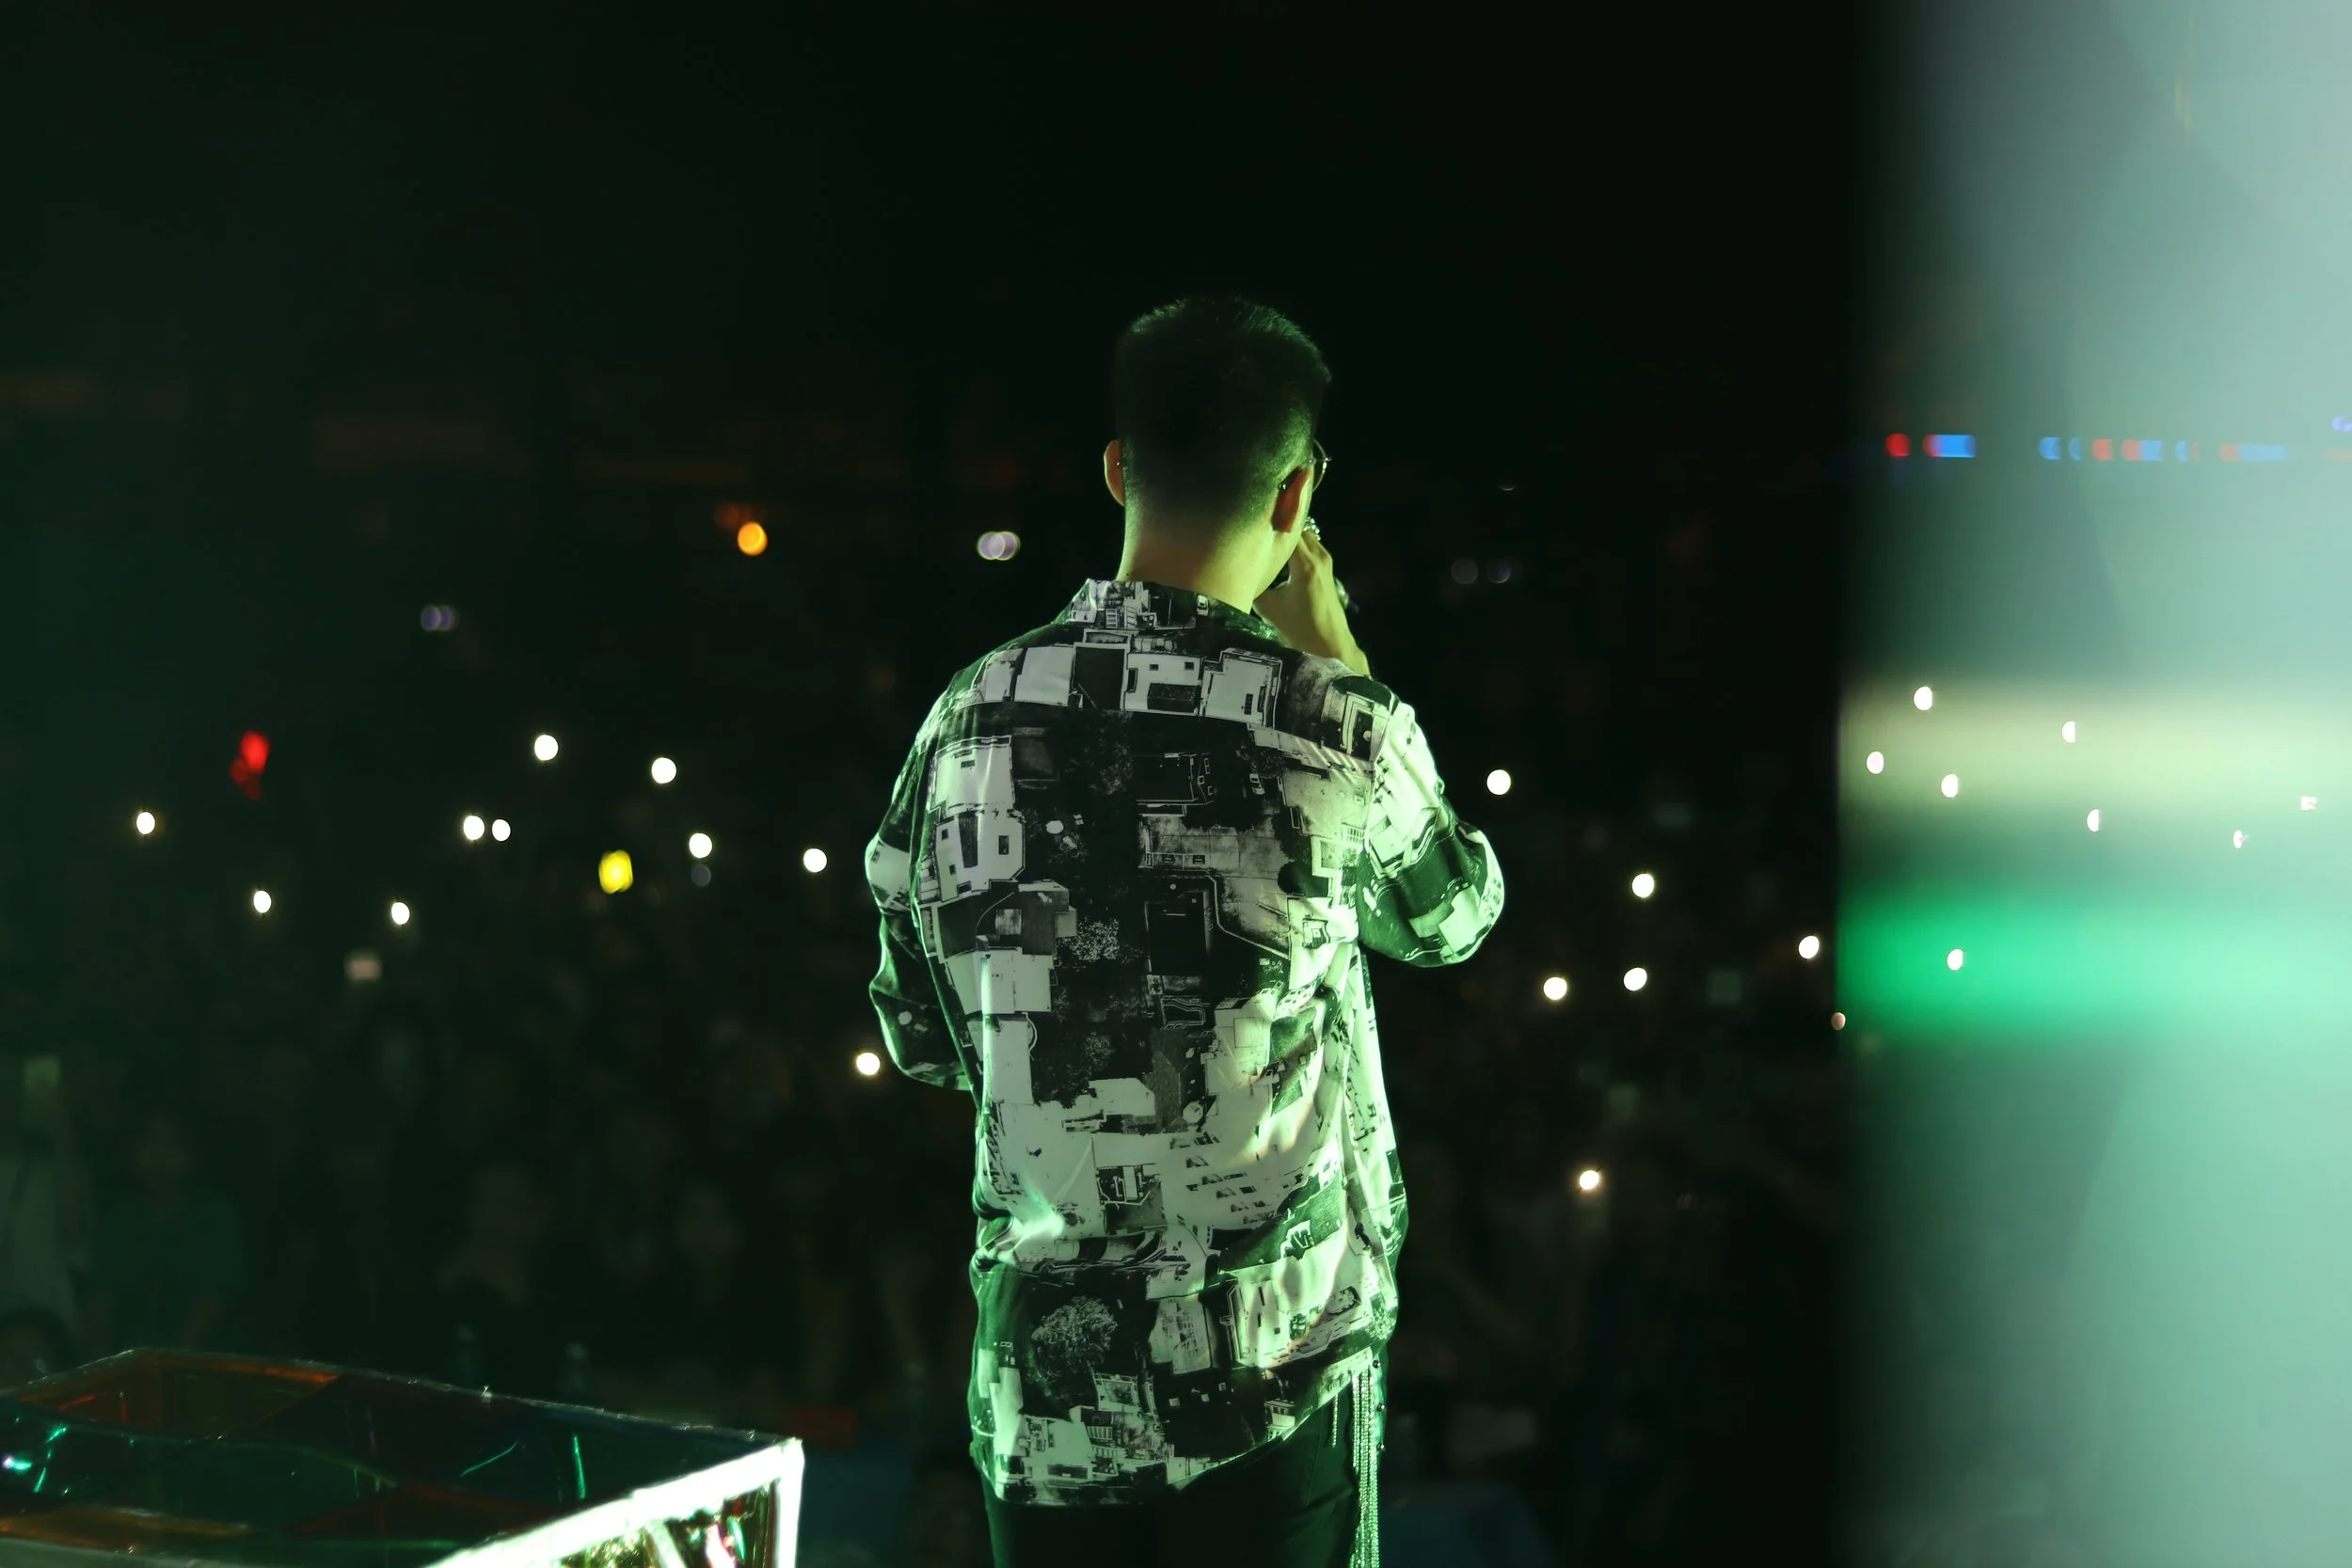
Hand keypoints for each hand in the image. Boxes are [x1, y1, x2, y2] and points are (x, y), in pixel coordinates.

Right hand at [1256, 523, 1365, 672]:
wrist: (1330, 646)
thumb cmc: (1300, 630)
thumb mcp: (1269, 608)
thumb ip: (1255, 585)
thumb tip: (1239, 571)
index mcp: (1305, 564)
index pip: (1284, 529)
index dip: (1266, 526)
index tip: (1249, 526)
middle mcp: (1319, 557)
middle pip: (1295, 529)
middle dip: (1276, 530)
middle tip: (1255, 535)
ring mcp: (1326, 561)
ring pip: (1303, 537)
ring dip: (1287, 538)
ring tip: (1266, 544)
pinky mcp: (1327, 569)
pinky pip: (1308, 547)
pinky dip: (1295, 547)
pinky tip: (1280, 557)